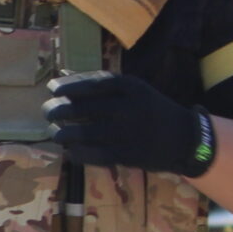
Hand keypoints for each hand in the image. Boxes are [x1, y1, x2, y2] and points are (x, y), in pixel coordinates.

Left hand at [45, 71, 214, 175]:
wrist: (184, 139)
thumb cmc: (152, 109)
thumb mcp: (134, 89)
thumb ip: (101, 83)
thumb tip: (64, 76)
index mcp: (130, 87)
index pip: (90, 84)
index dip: (67, 87)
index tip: (52, 89)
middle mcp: (127, 108)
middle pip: (81, 108)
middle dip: (58, 110)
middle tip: (48, 112)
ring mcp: (125, 133)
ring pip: (82, 133)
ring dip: (63, 133)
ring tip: (56, 133)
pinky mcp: (125, 155)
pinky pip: (92, 154)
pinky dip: (76, 153)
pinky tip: (70, 150)